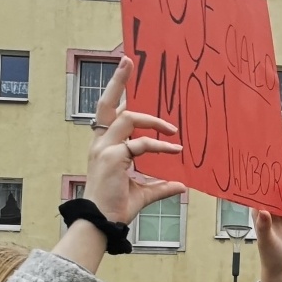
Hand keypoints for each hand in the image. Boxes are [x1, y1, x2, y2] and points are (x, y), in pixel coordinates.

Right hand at [83, 56, 186, 224]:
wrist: (102, 222)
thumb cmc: (117, 206)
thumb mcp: (142, 192)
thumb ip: (161, 185)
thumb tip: (181, 185)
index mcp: (103, 145)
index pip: (108, 111)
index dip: (117, 90)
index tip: (126, 70)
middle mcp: (100, 142)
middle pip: (107, 103)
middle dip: (118, 79)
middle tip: (128, 59)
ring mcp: (105, 149)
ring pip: (128, 118)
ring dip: (153, 120)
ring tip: (173, 130)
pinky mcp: (113, 158)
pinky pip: (141, 145)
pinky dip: (160, 147)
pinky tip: (174, 151)